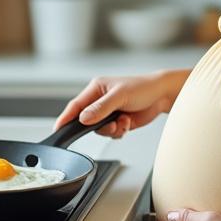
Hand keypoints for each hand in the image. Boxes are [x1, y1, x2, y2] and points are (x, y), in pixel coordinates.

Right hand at [52, 71, 180, 138]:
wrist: (162, 96)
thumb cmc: (143, 87)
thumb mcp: (120, 96)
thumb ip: (100, 108)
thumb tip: (83, 119)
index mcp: (96, 89)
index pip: (75, 105)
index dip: (65, 118)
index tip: (57, 129)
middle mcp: (100, 101)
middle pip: (86, 121)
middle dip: (98, 126)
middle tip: (111, 124)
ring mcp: (109, 112)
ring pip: (99, 130)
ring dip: (111, 130)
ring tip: (123, 122)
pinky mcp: (118, 121)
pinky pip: (111, 133)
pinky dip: (119, 132)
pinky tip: (128, 123)